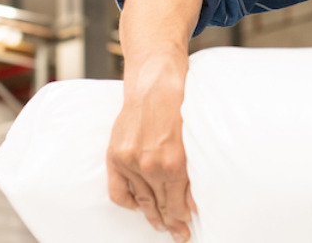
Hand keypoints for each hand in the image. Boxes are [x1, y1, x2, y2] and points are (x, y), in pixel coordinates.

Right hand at [107, 52, 196, 240]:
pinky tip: (138, 207)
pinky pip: (118, 191)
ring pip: (143, 201)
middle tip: (179, 234)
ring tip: (161, 225)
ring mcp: (132, 162)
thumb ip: (193, 172)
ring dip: (153, 216)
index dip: (183, 218)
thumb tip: (195, 202)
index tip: (187, 227)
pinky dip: (128, 202)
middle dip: (173, 223)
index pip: (178, 203)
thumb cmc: (179, 106)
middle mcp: (151, 165)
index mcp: (174, 162)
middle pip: (162, 206)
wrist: (155, 84)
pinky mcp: (116, 156)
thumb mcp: (193, 139)